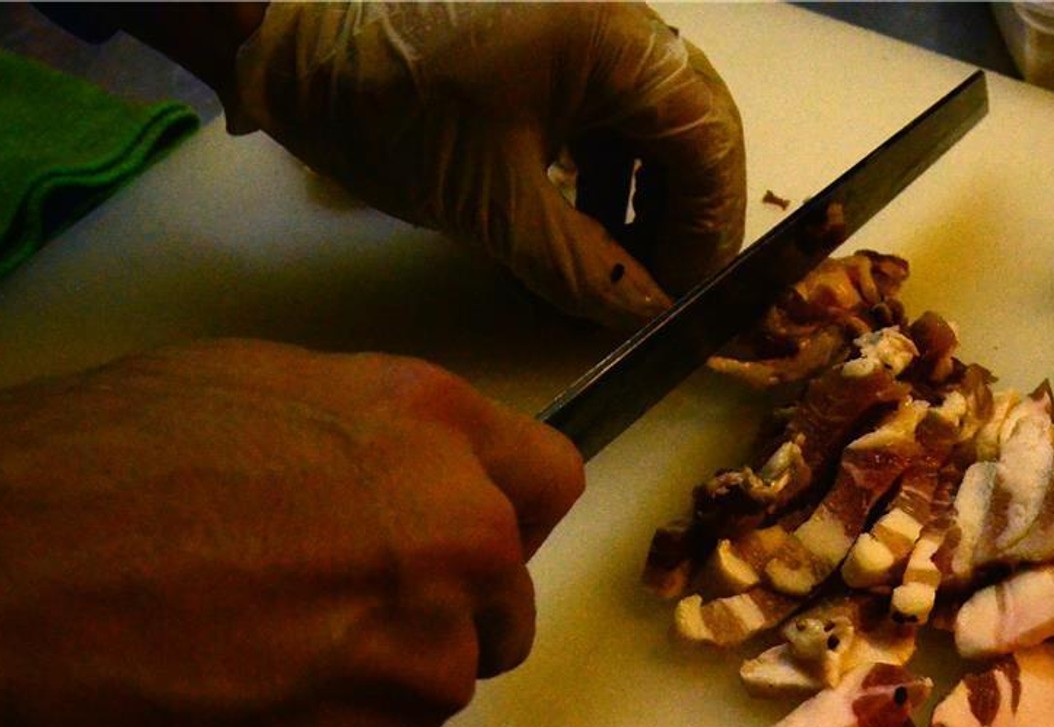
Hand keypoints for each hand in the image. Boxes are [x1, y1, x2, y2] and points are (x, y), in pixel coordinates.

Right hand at [0, 340, 582, 726]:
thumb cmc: (77, 474)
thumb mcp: (244, 390)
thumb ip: (376, 437)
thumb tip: (431, 484)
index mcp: (431, 436)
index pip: (548, 481)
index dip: (497, 510)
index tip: (453, 534)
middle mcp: (458, 552)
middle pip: (500, 600)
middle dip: (435, 604)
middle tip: (314, 603)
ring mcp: (419, 672)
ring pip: (433, 684)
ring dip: (369, 680)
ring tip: (242, 661)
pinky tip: (227, 717)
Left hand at [229, 1, 746, 326]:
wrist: (288, 44)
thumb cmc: (391, 110)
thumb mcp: (493, 204)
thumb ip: (582, 266)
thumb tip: (645, 314)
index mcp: (614, 41)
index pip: (709, 138)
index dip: (709, 228)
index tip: (688, 296)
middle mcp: (612, 24)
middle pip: (688, 129)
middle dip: (681, 216)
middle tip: (659, 288)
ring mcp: (578, 32)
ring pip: (647, 127)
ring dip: (643, 203)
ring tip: (618, 272)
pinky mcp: (544, 50)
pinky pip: (602, 118)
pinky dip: (603, 179)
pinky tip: (582, 233)